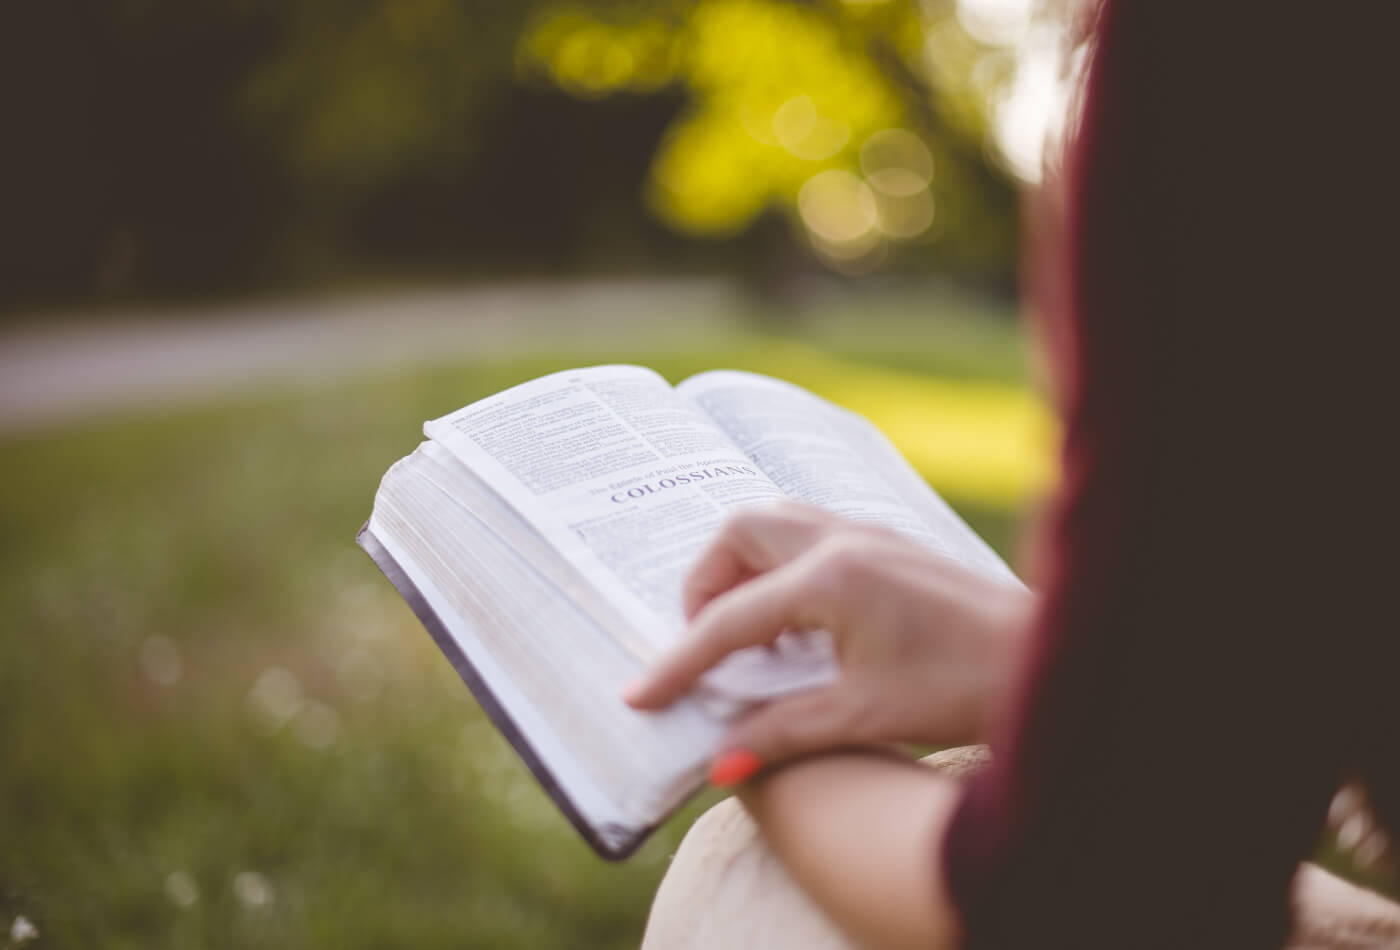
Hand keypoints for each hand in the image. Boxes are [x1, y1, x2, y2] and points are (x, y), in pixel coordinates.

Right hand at [624, 502, 1032, 772]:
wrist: (1048, 660)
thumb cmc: (966, 686)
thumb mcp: (863, 716)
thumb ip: (781, 732)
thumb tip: (718, 763)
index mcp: (830, 579)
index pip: (728, 618)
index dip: (679, 662)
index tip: (641, 695)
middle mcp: (843, 540)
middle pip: (738, 533)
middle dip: (705, 584)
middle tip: (706, 646)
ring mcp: (868, 533)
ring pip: (774, 523)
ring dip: (742, 568)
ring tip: (746, 632)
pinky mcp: (887, 543)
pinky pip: (808, 534)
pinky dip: (779, 567)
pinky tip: (796, 623)